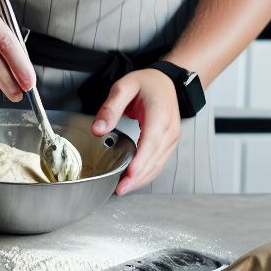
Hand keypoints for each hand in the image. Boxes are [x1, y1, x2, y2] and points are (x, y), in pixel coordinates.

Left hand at [93, 68, 180, 195]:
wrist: (166, 81)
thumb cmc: (146, 83)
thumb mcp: (124, 87)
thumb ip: (110, 108)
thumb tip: (98, 128)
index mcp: (160, 114)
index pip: (152, 141)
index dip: (141, 160)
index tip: (130, 174)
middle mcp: (170, 129)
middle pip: (155, 158)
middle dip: (138, 176)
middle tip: (119, 188)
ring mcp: (172, 138)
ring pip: (158, 164)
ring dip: (142, 178)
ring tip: (123, 188)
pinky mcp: (169, 144)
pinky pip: (159, 162)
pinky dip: (147, 173)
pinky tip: (133, 179)